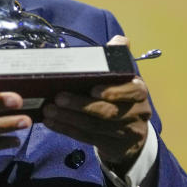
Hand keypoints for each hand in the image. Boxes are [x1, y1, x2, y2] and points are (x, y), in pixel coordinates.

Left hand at [42, 35, 150, 174]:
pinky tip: (51, 123)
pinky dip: (67, 130)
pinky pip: (87, 138)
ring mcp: (126, 132)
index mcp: (138, 91)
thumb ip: (117, 61)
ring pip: (95, 126)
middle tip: (58, 98)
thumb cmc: (120, 98)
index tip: (93, 89)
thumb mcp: (120, 79)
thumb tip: (120, 40)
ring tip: (48, 111)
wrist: (131, 135)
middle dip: (81, 105)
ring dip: (69, 118)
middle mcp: (137, 112)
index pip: (132, 91)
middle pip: (108, 111)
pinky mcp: (113, 146)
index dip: (114, 91)